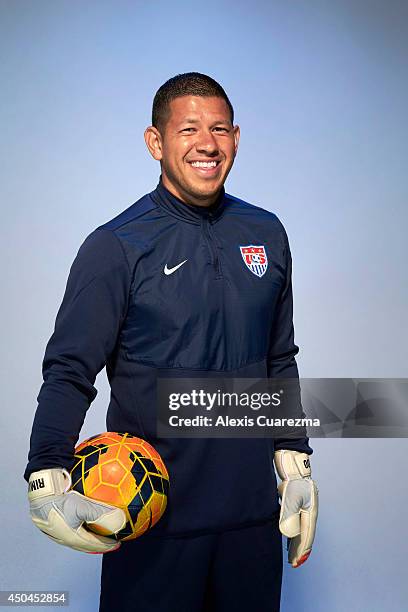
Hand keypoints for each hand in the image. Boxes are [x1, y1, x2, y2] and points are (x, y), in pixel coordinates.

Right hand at [28, 468, 125, 553]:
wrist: (40, 492)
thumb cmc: (60, 500)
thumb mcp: (82, 506)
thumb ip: (101, 514)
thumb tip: (120, 520)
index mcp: (71, 537)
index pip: (93, 544)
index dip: (106, 545)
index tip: (118, 543)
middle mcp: (63, 537)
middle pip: (85, 544)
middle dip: (99, 544)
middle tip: (111, 542)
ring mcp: (57, 531)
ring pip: (77, 538)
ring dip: (90, 538)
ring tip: (99, 534)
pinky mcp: (53, 523)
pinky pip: (71, 529)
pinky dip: (82, 529)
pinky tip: (84, 522)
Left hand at [274, 450, 317, 567]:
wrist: (292, 459)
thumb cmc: (292, 478)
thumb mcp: (290, 497)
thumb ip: (288, 515)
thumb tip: (287, 534)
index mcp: (311, 510)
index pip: (306, 535)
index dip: (300, 550)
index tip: (295, 562)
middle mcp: (309, 508)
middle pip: (305, 532)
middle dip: (300, 548)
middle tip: (294, 562)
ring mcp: (304, 504)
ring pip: (301, 526)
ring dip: (296, 539)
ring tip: (291, 552)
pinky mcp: (298, 499)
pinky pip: (296, 519)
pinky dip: (293, 529)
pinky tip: (288, 533)